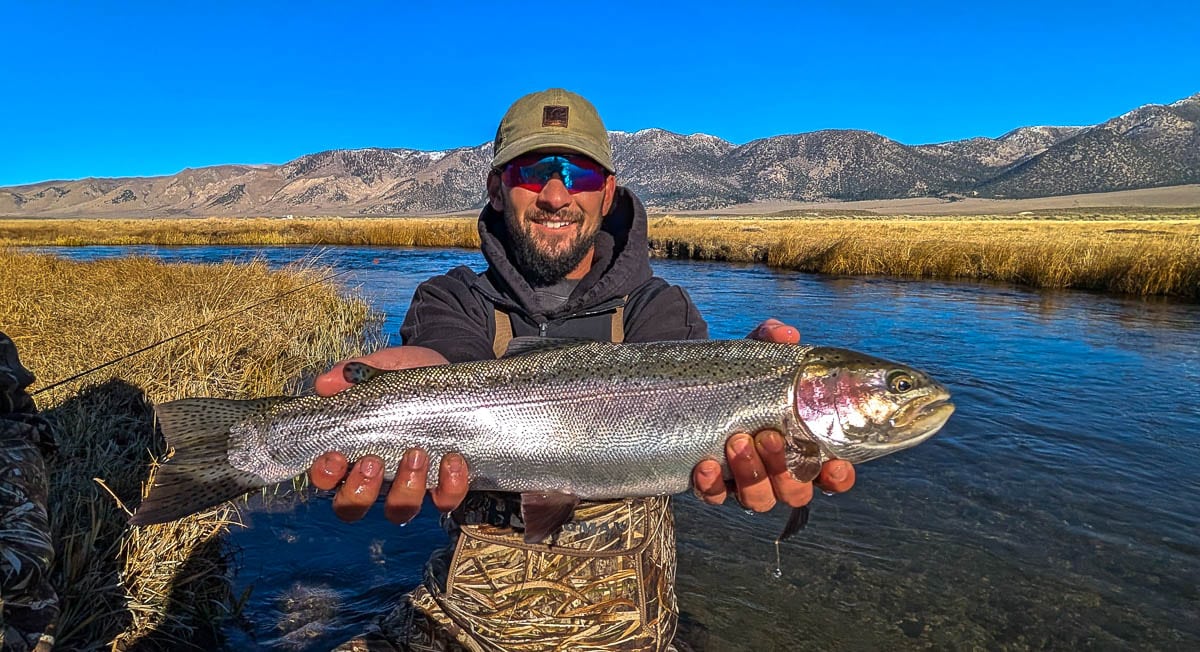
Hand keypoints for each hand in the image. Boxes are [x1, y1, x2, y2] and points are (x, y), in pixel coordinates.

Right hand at [307, 346, 470, 523]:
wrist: (454, 380)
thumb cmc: (409, 379)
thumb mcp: (385, 367)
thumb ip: (357, 372)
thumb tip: (326, 383)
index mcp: (353, 451)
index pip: (325, 479)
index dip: (324, 476)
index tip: (335, 456)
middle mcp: (377, 478)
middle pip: (353, 507)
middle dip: (359, 490)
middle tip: (373, 461)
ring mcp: (410, 485)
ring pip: (398, 510)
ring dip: (405, 490)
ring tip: (416, 454)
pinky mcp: (445, 484)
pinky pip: (445, 501)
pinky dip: (450, 486)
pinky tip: (453, 460)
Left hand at [691, 318, 855, 510]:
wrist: (695, 384)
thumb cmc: (743, 375)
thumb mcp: (758, 356)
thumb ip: (773, 340)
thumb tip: (785, 333)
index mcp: (803, 446)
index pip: (833, 475)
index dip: (838, 477)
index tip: (833, 464)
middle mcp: (780, 472)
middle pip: (796, 491)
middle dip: (784, 468)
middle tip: (767, 436)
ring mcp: (747, 482)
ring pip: (760, 499)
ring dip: (751, 475)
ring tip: (736, 441)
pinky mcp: (715, 486)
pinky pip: (717, 497)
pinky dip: (713, 486)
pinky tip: (705, 465)